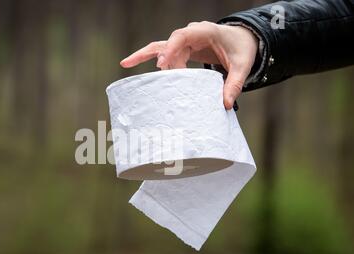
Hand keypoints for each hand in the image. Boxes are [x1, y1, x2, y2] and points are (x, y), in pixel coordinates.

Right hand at [120, 22, 258, 108]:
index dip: (170, 48)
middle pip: (169, 43)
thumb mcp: (242, 66)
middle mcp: (191, 33)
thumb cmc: (241, 49)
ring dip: (149, 58)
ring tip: (127, 63)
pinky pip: (164, 52)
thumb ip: (234, 84)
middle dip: (160, 58)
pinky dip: (152, 60)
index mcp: (205, 31)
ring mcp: (185, 40)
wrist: (242, 39)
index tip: (162, 62)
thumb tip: (225, 105)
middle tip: (156, 74)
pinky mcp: (182, 49)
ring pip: (162, 47)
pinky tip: (131, 62)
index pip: (182, 36)